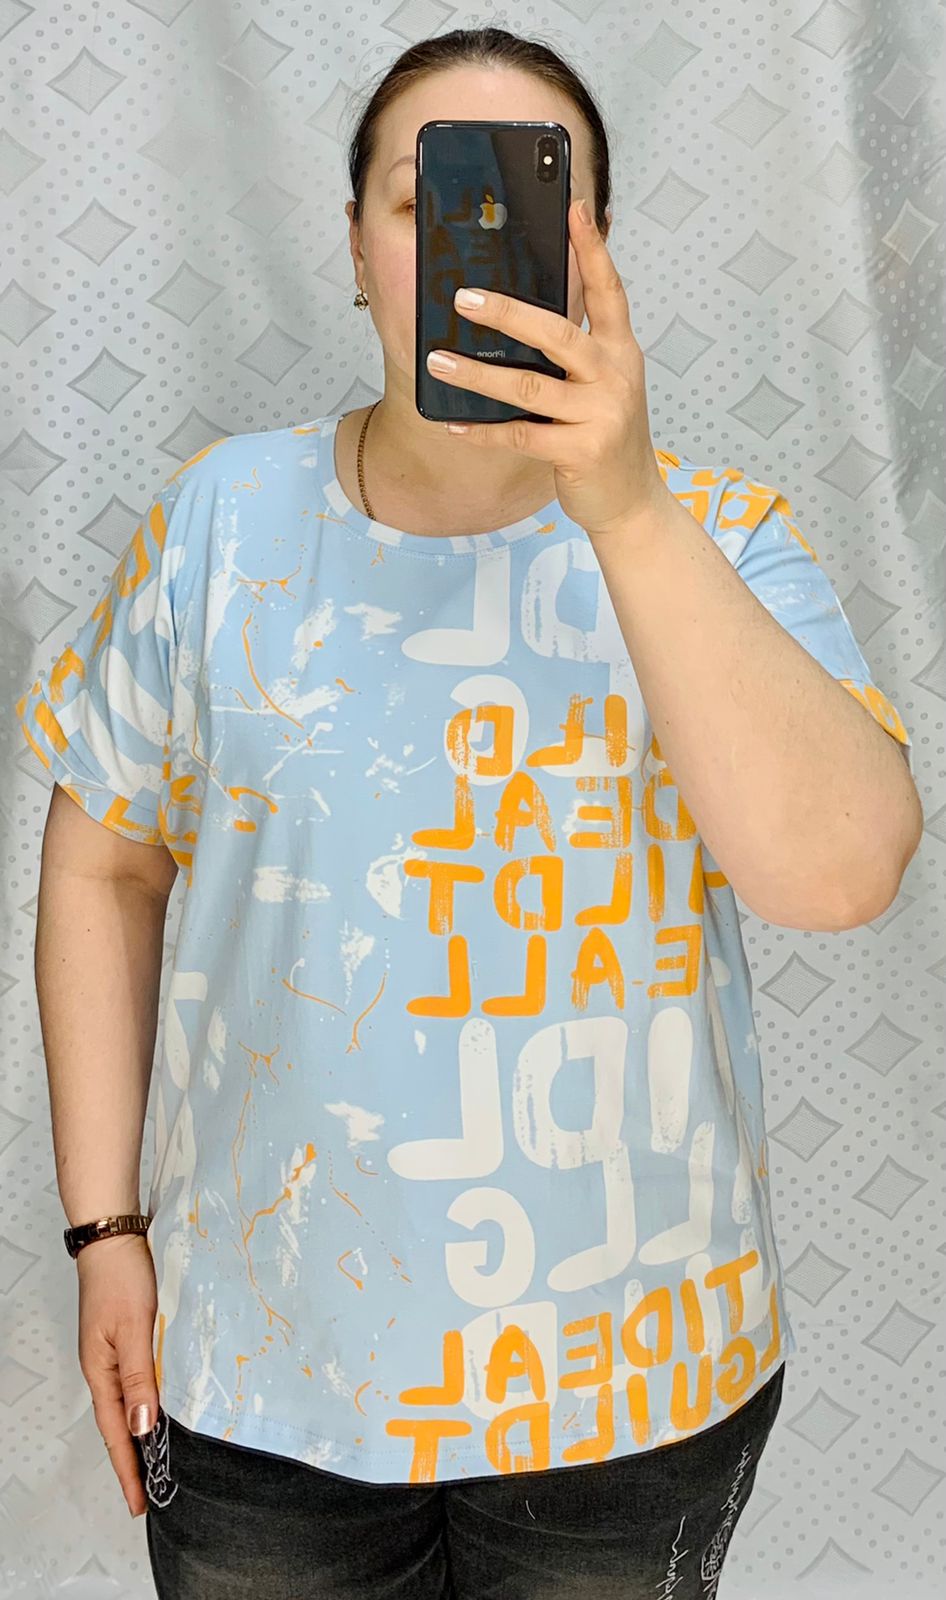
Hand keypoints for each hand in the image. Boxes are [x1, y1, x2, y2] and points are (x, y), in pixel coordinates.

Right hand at [77, 1232, 159, 1517]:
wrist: (115, 1239)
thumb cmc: (122, 1279)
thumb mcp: (133, 1328)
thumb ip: (139, 1377)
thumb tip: (143, 1426)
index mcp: (101, 1372)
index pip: (116, 1433)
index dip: (129, 1469)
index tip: (141, 1503)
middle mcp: (106, 1368)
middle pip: (120, 1424)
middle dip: (135, 1461)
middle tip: (153, 1493)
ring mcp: (115, 1354)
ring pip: (130, 1404)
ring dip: (143, 1433)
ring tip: (160, 1463)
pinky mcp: (128, 1338)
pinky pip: (139, 1382)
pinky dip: (150, 1402)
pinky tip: (164, 1408)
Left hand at [425, 196, 669, 540]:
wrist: (631, 503)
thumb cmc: (605, 437)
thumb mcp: (601, 387)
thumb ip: (573, 355)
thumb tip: (512, 321)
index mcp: (620, 351)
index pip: (608, 290)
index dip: (591, 249)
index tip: (572, 207)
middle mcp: (615, 375)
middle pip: (557, 332)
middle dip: (507, 312)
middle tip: (462, 297)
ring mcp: (602, 414)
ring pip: (529, 386)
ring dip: (477, 374)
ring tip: (438, 362)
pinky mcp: (581, 451)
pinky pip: (520, 435)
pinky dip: (483, 430)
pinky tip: (454, 422)